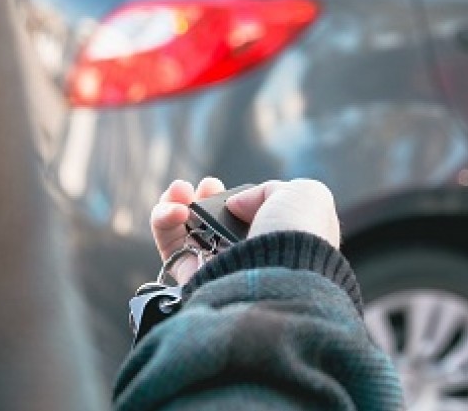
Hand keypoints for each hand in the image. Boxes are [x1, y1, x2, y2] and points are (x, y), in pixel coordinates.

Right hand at [151, 178, 340, 284]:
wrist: (282, 275)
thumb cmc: (298, 235)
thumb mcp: (303, 195)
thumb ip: (268, 190)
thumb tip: (236, 204)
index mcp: (282, 242)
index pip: (254, 219)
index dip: (241, 201)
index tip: (233, 191)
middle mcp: (250, 257)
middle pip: (215, 224)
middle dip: (205, 198)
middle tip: (205, 186)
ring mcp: (220, 269)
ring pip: (187, 233)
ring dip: (177, 205)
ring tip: (179, 191)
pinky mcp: (191, 280)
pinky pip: (169, 247)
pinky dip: (163, 222)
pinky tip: (174, 211)